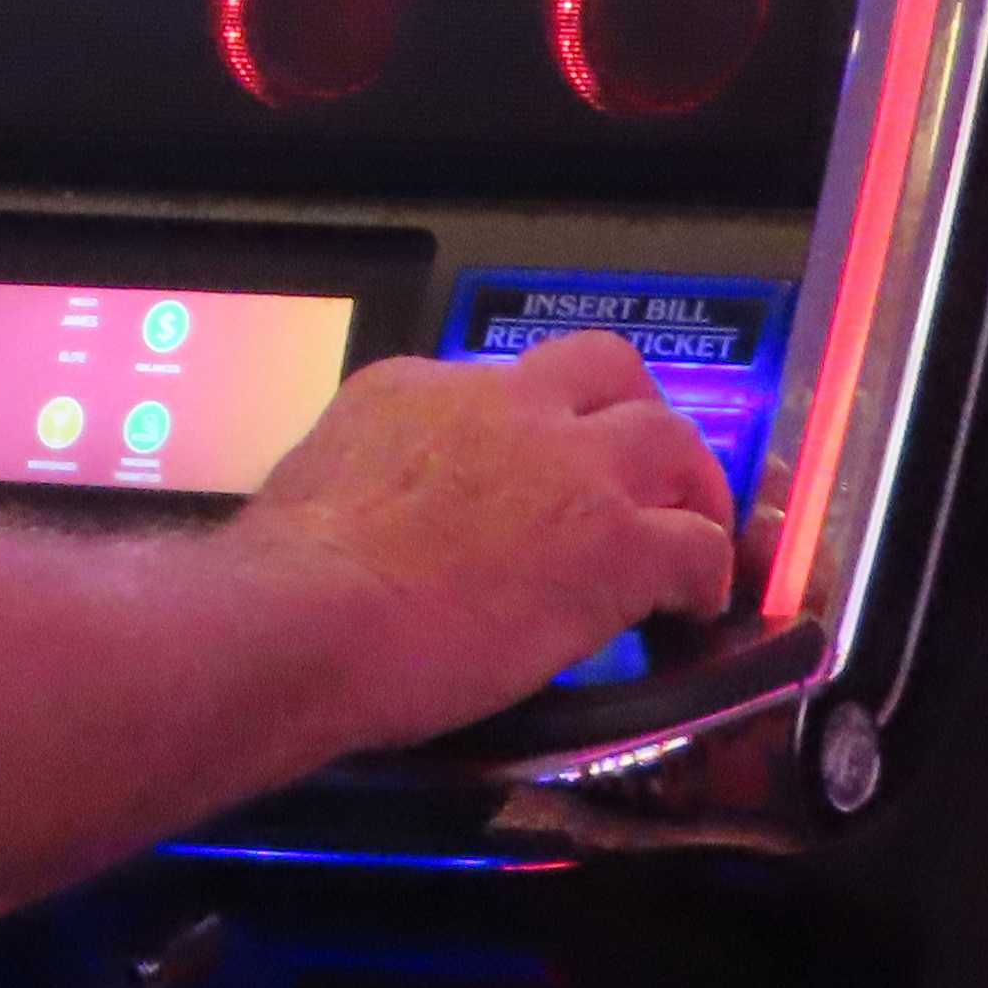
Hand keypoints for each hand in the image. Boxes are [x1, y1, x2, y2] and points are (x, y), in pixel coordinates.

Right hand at [231, 332, 739, 752]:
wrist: (307, 617)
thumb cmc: (283, 578)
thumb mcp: (311, 486)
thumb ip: (364, 481)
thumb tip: (373, 522)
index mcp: (413, 389)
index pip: (495, 384)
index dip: (525, 430)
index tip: (525, 475)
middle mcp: (499, 404)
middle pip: (602, 370)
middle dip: (631, 414)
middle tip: (638, 472)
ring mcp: (568, 467)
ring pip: (668, 439)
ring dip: (686, 486)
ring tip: (686, 533)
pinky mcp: (616, 543)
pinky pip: (698, 546)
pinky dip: (704, 576)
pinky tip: (688, 609)